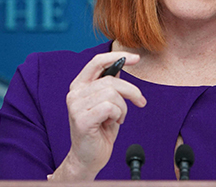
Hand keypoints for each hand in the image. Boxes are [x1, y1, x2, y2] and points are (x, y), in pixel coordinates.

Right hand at [52, 51, 145, 180]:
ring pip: (112, 94)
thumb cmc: (99, 130)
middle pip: (111, 80)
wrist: (88, 158)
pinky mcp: (81, 120)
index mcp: (79, 85)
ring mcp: (76, 106)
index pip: (97, 61)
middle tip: (140, 102)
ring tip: (118, 117)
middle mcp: (75, 93)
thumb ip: (110, 84)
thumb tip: (121, 65)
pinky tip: (113, 123)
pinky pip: (110, 107)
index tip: (136, 58)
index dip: (117, 57)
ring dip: (123, 108)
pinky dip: (118, 115)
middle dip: (131, 91)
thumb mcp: (107, 102)